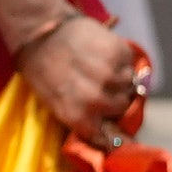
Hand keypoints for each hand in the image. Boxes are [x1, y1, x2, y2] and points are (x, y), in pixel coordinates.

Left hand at [13, 11, 153, 146]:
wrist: (40, 33)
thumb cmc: (43, 71)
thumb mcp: (55, 103)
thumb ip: (83, 119)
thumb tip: (112, 135)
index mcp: (78, 116)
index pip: (110, 138)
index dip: (115, 133)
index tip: (116, 129)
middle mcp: (97, 100)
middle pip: (122, 107)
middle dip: (115, 99)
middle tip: (102, 87)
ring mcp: (109, 75)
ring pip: (130, 85)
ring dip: (121, 79)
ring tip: (104, 69)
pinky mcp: (119, 54)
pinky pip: (131, 65)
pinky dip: (123, 62)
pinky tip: (106, 56)